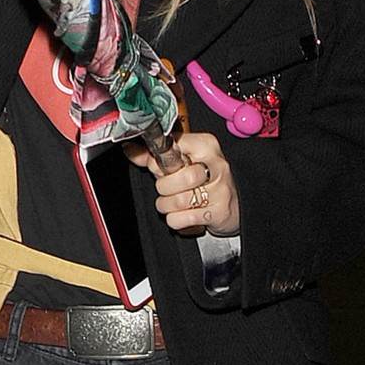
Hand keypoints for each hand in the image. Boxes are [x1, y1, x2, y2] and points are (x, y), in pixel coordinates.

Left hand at [124, 131, 239, 235]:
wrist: (235, 203)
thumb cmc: (205, 178)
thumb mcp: (184, 160)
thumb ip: (155, 155)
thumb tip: (129, 148)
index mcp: (206, 145)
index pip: (172, 146)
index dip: (157, 161)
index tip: (157, 167)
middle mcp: (215, 165)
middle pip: (176, 177)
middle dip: (163, 187)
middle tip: (166, 188)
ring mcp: (219, 189)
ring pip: (177, 200)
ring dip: (166, 205)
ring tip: (171, 202)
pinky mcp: (218, 212)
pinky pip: (182, 218)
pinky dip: (175, 220)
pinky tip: (181, 214)